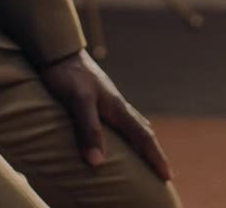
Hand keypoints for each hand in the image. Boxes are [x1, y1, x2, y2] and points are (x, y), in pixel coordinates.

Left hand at [39, 50, 173, 181]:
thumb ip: (89, 129)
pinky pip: (120, 122)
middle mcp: (117, 106)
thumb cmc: (67, 74)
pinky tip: (119, 137)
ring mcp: (108, 102)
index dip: (155, 157)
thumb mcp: (78, 101)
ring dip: (141, 144)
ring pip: (132, 126)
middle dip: (153, 153)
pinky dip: (127, 134)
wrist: (58, 50)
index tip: (168, 176)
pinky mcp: (97, 100)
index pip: (143, 137)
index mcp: (117, 108)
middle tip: (164, 174)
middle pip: (142, 132)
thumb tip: (97, 162)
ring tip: (146, 158)